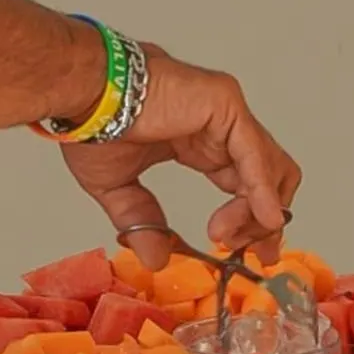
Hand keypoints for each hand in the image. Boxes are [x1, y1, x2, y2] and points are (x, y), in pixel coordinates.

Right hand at [63, 43, 301, 269]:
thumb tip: (155, 258)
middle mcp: (219, 125)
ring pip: (272, 168)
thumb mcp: (118, 187)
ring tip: (234, 239)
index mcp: (199, 140)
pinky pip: (255, 155)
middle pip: (270, 178)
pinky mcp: (226, 104)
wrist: (80, 95)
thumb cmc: (91, 123)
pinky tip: (266, 219)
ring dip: (260, 212)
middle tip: (257, 254)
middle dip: (268, 221)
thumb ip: (142, 220)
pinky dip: (263, 190)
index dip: (253, 219)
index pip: (245, 182)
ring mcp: (227, 112)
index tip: (247, 252)